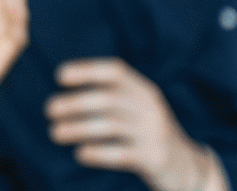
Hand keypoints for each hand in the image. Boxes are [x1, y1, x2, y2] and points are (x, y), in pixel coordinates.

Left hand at [48, 58, 223, 190]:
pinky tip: (80, 154)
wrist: (187, 167)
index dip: (86, 70)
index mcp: (144, 90)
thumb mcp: (137, 110)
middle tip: (49, 110)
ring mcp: (154, 133)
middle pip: (108, 98)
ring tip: (55, 133)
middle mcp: (151, 107)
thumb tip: (63, 98)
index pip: (115, 71)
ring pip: (111, 125)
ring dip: (78, 128)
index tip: (59, 76)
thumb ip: (111, 98)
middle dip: (75, 102)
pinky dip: (98, 153)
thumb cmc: (148, 135)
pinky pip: (122, 154)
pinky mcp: (154, 158)